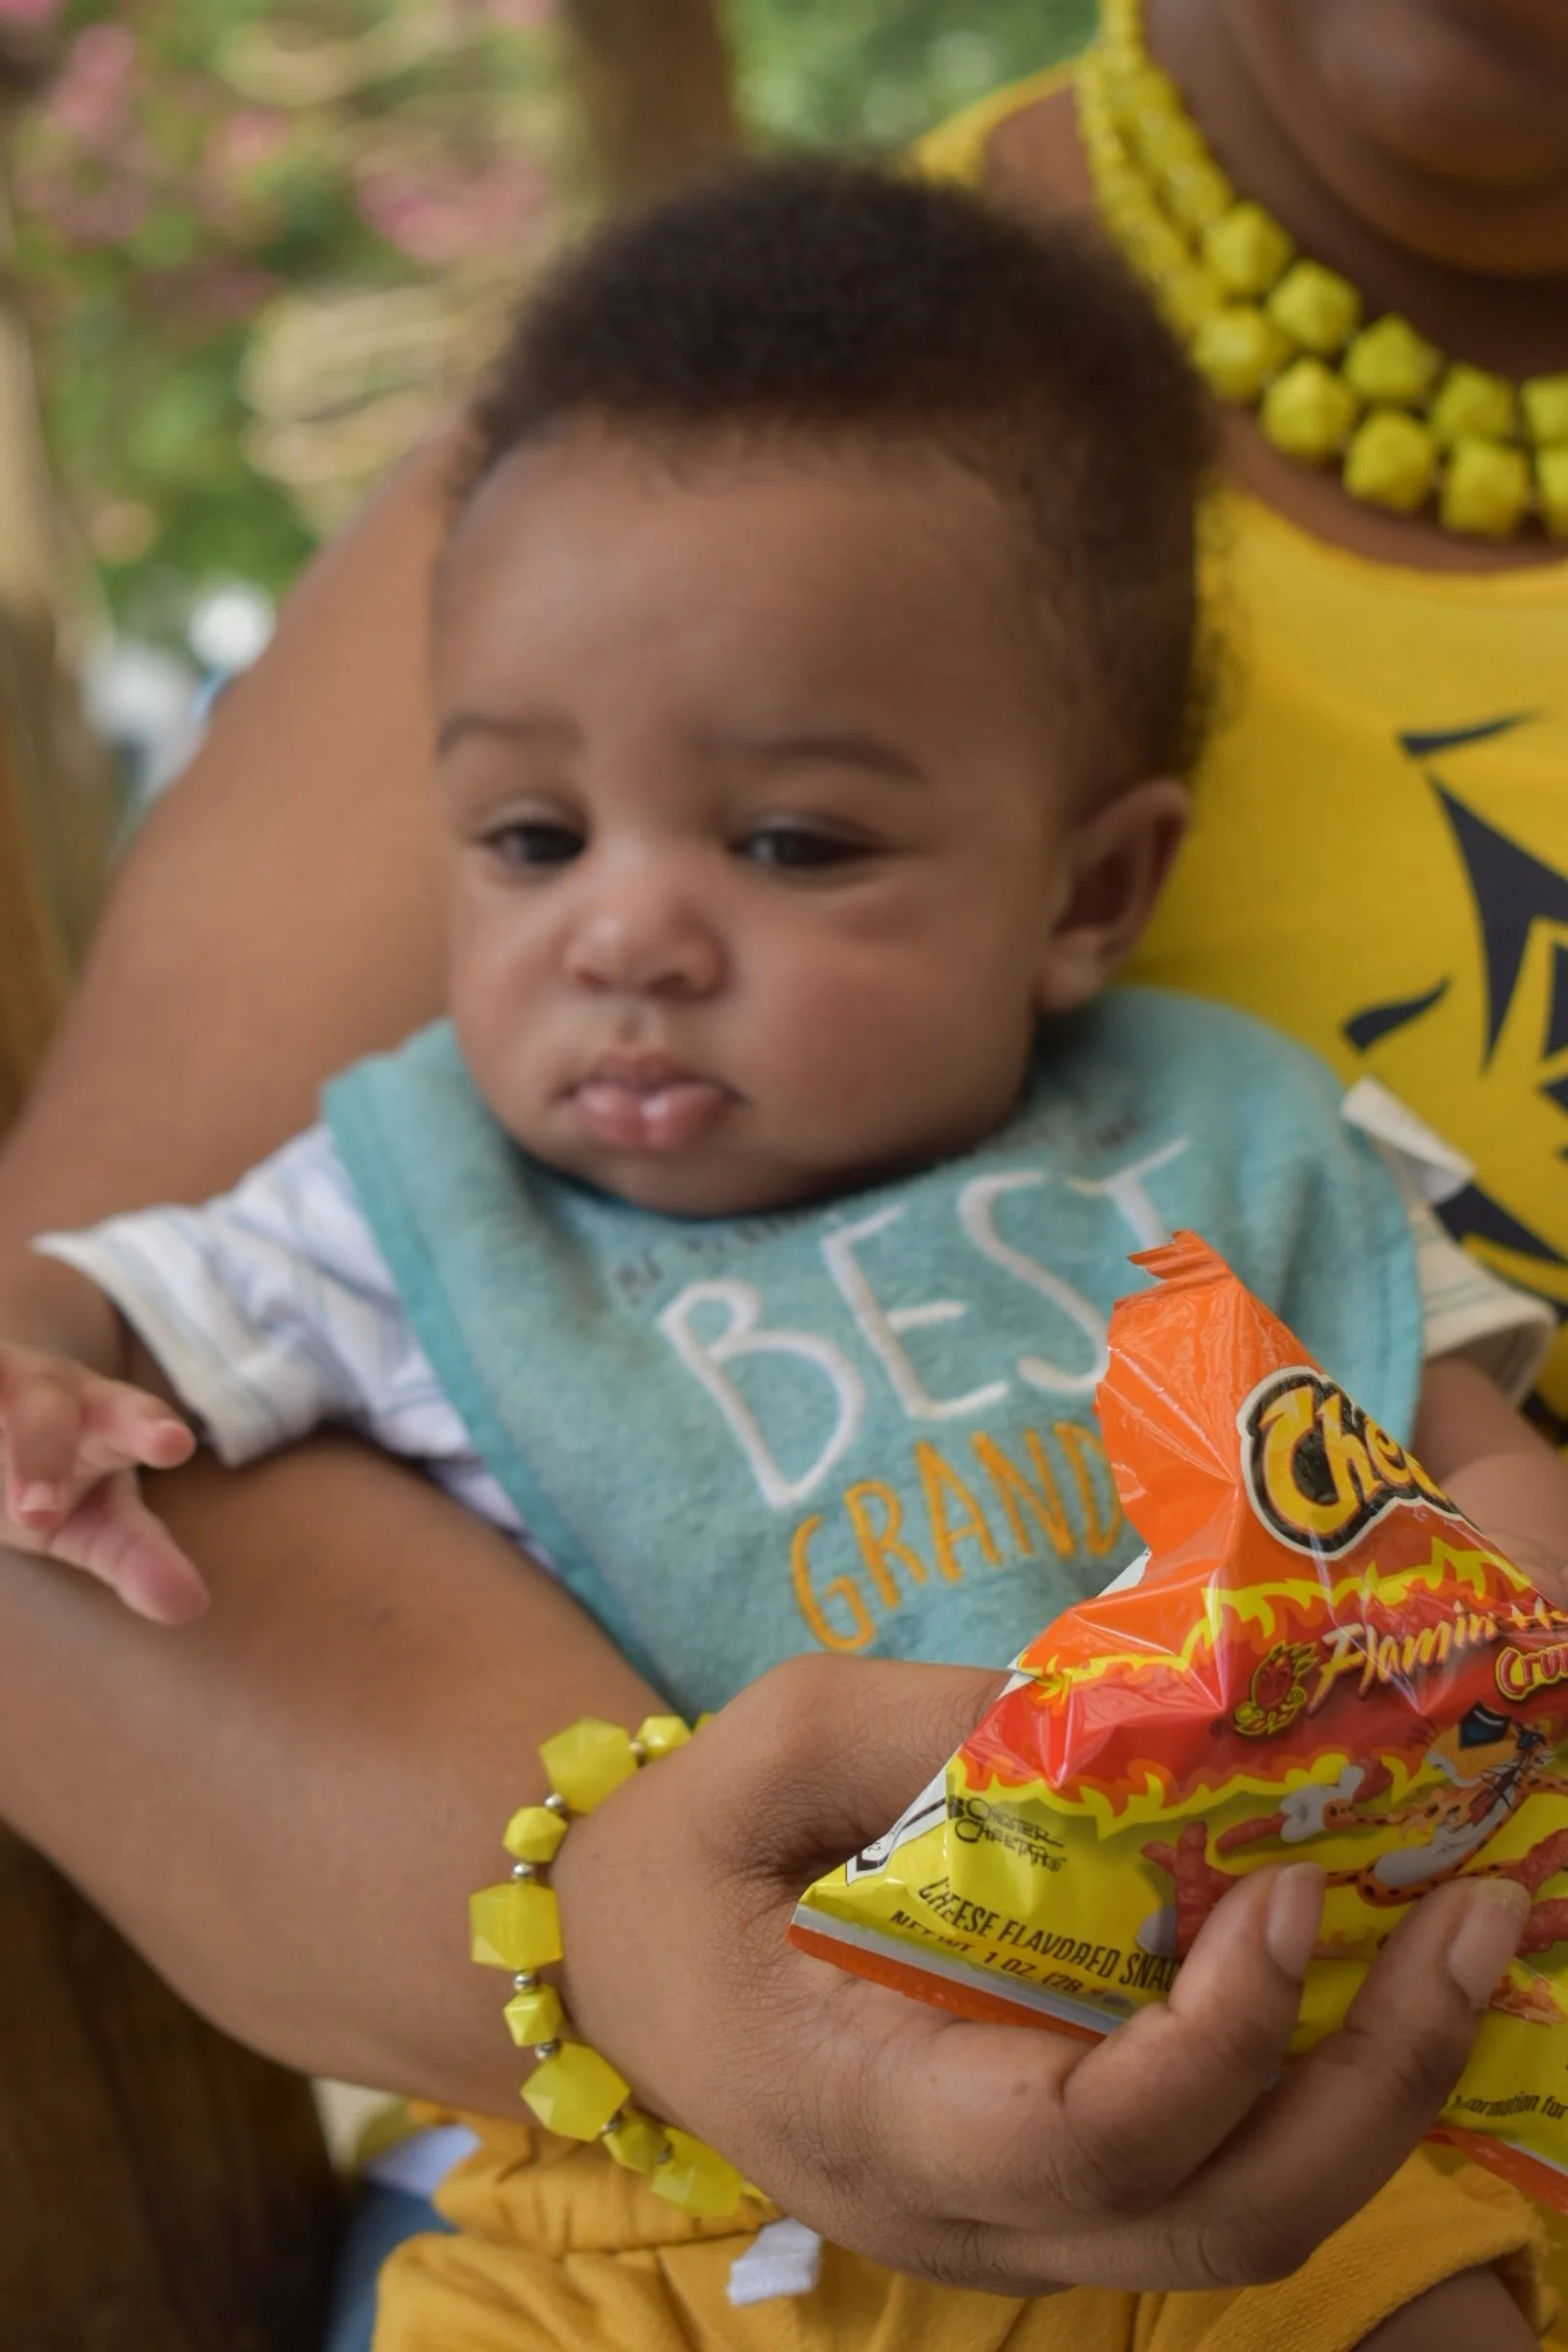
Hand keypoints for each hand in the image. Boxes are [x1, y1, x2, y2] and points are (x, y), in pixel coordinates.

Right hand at [0, 1342, 204, 1622]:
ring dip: (8, 1435)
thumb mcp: (98, 1519)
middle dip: (40, 1455)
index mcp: (100, 1415)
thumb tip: (190, 1606)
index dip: (148, 1428)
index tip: (173, 1444)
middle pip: (46, 1409)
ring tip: (16, 1506)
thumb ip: (142, 1558)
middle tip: (37, 1514)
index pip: (130, 1418)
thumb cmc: (63, 1471)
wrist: (3, 1402)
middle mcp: (43, 1387)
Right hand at [555, 1654, 1528, 2294]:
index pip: (1084, 2145)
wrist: (622, 1971)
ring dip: (1381, 2092)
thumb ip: (924, 1725)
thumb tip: (1126, 1709)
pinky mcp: (1057, 2193)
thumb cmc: (689, 1855)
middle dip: (1375, 2083)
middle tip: (1471, 1914)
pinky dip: (1323, 2086)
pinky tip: (1373, 1966)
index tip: (1275, 1888)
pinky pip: (1222, 2179)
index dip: (1211, 2039)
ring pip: (1247, 2228)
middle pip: (1220, 2226)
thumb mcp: (769, 1742)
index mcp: (865, 2109)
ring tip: (1465, 1934)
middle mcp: (962, 2211)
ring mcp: (1017, 2224)